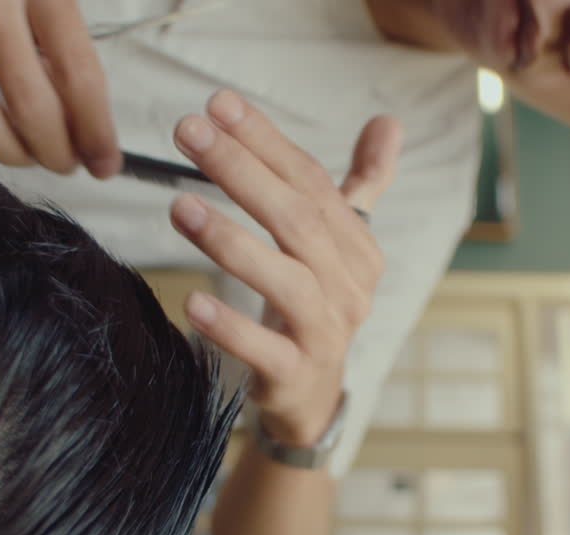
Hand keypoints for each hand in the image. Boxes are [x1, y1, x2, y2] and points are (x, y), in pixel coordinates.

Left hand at [169, 90, 401, 445]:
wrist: (311, 394)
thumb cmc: (316, 305)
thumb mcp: (340, 244)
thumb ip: (363, 183)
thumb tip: (390, 121)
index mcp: (358, 248)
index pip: (312, 182)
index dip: (266, 141)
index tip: (217, 105)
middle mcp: (349, 287)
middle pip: (297, 221)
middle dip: (241, 171)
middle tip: (187, 132)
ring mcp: (326, 332)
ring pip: (285, 280)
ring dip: (231, 242)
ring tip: (179, 208)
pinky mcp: (295, 374)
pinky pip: (264, 348)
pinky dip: (230, 326)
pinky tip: (193, 303)